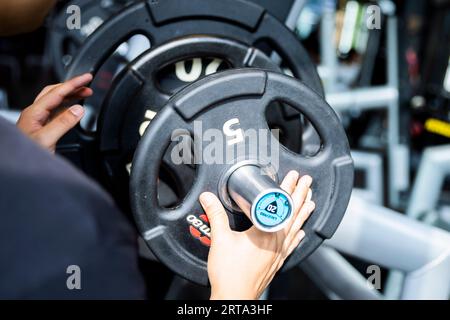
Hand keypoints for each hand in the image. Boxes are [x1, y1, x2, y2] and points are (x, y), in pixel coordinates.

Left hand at [16, 73, 92, 151]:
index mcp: (35, 113)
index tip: (87, 78)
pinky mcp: (42, 128)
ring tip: (85, 94)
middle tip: (88, 84)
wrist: (18, 167)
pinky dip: (68, 106)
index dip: (74, 84)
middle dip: (73, 86)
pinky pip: (56, 112)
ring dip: (71, 95)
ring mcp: (38, 121)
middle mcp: (35, 114)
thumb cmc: (26, 156)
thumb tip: (78, 109)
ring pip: (56, 101)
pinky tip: (74, 109)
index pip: (57, 92)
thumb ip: (63, 123)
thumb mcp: (47, 140)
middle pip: (55, 92)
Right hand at [199, 171, 314, 299]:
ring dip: (302, 214)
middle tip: (307, 182)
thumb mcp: (219, 239)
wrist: (234, 297)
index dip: (287, 188)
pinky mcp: (276, 262)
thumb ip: (215, 215)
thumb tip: (208, 198)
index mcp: (264, 232)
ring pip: (295, 228)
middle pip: (292, 214)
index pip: (279, 205)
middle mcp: (276, 241)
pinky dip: (297, 237)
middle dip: (300, 196)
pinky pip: (291, 246)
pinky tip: (301, 233)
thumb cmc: (229, 273)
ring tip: (310, 202)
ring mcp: (278, 253)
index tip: (293, 177)